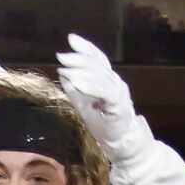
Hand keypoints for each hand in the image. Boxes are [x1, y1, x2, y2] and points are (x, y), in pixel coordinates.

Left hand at [55, 34, 144, 158]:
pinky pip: (104, 91)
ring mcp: (118, 92)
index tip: (71, 39)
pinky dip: (90, 86)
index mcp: (108, 80)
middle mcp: (115, 82)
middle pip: (97, 64)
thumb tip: (62, 73)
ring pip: (100, 76)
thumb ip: (74, 90)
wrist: (122, 145)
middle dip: (78, 58)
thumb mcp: (84, 105)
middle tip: (61, 56)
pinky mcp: (119, 105)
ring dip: (81, 72)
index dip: (86, 48)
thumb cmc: (104, 125)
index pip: (98, 59)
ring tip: (65, 69)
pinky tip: (77, 82)